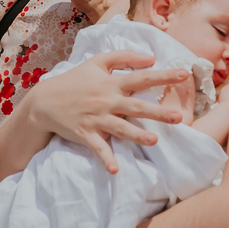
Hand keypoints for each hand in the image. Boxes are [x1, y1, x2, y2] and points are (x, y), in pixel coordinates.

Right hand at [27, 50, 191, 175]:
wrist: (44, 102)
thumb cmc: (74, 80)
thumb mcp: (97, 62)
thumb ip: (124, 57)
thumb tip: (151, 57)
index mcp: (111, 83)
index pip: (142, 78)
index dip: (163, 75)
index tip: (184, 74)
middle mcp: (106, 101)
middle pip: (136, 106)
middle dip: (158, 112)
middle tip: (179, 117)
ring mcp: (96, 119)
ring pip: (120, 129)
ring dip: (137, 135)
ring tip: (154, 141)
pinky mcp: (86, 134)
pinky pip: (98, 149)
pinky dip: (106, 159)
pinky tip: (115, 170)